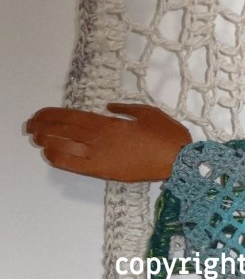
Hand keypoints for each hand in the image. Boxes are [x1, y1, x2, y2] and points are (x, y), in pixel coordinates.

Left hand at [26, 103, 191, 181]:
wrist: (180, 160)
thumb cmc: (168, 135)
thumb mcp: (149, 112)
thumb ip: (125, 108)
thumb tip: (108, 107)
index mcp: (110, 123)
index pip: (72, 117)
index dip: (52, 115)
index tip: (40, 113)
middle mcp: (101, 139)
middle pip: (64, 130)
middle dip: (44, 126)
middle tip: (31, 124)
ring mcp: (101, 156)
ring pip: (65, 147)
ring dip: (48, 141)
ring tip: (36, 137)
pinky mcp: (105, 171)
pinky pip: (76, 165)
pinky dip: (60, 158)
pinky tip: (50, 154)